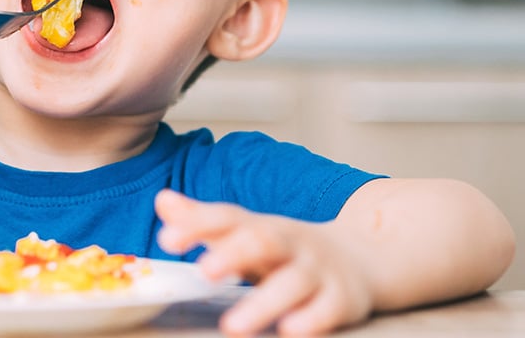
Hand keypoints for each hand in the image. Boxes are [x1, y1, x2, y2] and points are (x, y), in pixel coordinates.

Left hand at [155, 189, 373, 335]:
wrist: (362, 259)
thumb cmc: (286, 251)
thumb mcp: (247, 232)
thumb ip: (204, 221)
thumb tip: (162, 200)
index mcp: (261, 226)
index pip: (227, 218)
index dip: (197, 225)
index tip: (166, 240)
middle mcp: (289, 243)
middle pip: (263, 241)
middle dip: (233, 254)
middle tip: (204, 271)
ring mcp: (317, 270)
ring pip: (293, 282)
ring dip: (263, 303)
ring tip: (233, 325)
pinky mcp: (341, 300)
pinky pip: (328, 309)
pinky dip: (311, 320)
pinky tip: (290, 330)